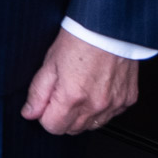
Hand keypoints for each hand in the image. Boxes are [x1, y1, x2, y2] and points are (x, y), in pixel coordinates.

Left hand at [21, 28, 139, 134]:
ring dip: (81, 115)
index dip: (45, 116)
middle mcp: (96, 105)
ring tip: (78, 89)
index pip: (53, 127)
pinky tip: (95, 89)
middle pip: (72, 129)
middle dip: (62, 116)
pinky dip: (100, 109)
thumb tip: (29, 113)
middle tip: (61, 93)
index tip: (45, 103)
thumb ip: (38, 93)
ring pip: (92, 126)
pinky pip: (110, 116)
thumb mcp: (49, 63)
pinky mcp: (128, 100)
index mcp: (73, 97)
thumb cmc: (79, 40)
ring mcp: (114, 104)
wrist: (108, 28)